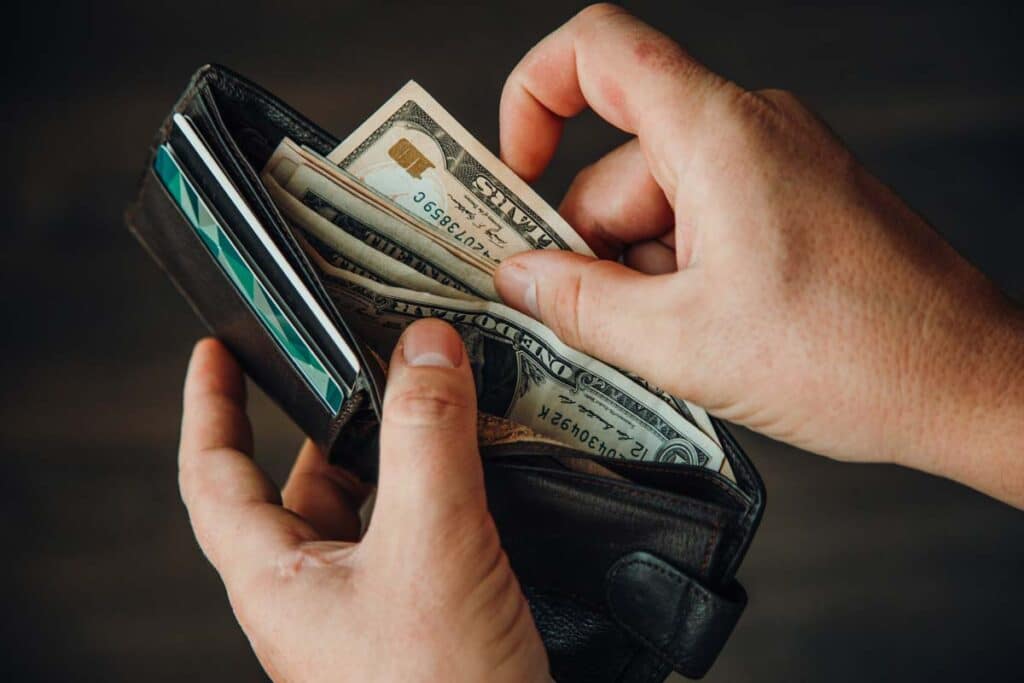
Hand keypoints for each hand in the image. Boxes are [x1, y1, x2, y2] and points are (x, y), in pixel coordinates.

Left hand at [178, 320, 549, 681]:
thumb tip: (426, 348)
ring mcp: (368, 612)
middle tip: (360, 367)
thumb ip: (427, 438)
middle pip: (300, 487)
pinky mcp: (421, 620)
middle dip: (329, 424)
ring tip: (429, 407)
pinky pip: (416, 537)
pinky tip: (476, 477)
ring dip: (393, 457)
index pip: (213, 477)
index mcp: (279, 580)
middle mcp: (315, 595)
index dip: (209, 406)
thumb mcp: (431, 545)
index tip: (215, 352)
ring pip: (367, 511)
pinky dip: (437, 494)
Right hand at [494, 4, 1023, 505]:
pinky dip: (685, 274)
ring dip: (644, 274)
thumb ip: (577, 302)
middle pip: (618, 164)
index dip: (533, 95)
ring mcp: (776, 165)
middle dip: (593, 247)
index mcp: (715, 132)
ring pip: (660, 204)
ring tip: (675, 345)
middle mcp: (749, 129)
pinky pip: (705, 220)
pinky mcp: (795, 201)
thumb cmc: (856, 354)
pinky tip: (706, 336)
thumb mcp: (679, 342)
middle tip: (591, 322)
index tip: (513, 171)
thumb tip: (519, 277)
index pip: (596, 50)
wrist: (967, 384)